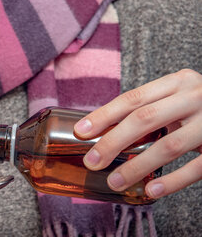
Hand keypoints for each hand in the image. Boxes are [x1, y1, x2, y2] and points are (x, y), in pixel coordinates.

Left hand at [74, 69, 201, 198]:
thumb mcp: (178, 98)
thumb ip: (150, 109)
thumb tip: (105, 131)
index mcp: (178, 82)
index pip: (133, 98)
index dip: (104, 115)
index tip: (81, 131)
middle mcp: (195, 96)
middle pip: (144, 119)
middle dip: (112, 142)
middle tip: (92, 161)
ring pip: (168, 146)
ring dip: (137, 166)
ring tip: (115, 181)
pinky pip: (197, 167)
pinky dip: (171, 181)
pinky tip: (150, 190)